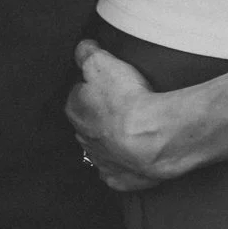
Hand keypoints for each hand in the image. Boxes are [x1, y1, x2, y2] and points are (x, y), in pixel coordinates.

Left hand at [66, 41, 184, 192]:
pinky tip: (135, 154)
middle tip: (122, 104)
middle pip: (88, 123)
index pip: (77, 94)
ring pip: (101, 148)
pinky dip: (125, 164)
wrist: (152, 137)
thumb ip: (86, 52)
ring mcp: (101, 161)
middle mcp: (83, 138)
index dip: (93, 87)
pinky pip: (118, 172)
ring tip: (132, 128)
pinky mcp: (119, 179)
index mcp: (75, 110)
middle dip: (101, 115)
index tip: (107, 84)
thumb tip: (82, 48)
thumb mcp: (101, 61)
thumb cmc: (127, 100)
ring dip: (112, 140)